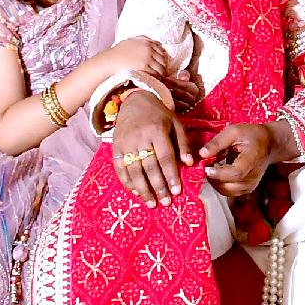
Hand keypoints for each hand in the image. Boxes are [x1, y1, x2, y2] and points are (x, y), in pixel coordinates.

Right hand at [104, 37, 184, 88]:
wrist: (109, 62)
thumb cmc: (117, 53)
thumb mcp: (130, 41)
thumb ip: (142, 40)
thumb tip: (155, 42)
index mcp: (145, 42)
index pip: (161, 49)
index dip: (161, 57)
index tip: (159, 63)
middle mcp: (148, 48)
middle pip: (163, 59)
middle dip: (162, 66)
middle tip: (160, 73)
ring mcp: (147, 58)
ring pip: (161, 67)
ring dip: (160, 73)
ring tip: (157, 78)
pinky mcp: (145, 67)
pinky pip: (156, 74)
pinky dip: (157, 78)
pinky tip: (153, 81)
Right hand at [110, 92, 189, 206]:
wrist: (134, 101)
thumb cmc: (159, 115)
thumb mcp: (175, 123)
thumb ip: (183, 143)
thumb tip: (189, 163)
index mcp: (157, 130)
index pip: (165, 157)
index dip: (171, 175)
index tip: (177, 191)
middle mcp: (140, 138)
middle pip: (149, 167)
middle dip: (158, 187)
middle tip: (166, 202)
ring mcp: (125, 143)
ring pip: (134, 170)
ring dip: (143, 189)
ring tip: (151, 203)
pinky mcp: (115, 148)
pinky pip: (119, 168)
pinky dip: (127, 182)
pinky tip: (136, 193)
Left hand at [198, 120, 293, 200]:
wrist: (269, 143)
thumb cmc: (252, 135)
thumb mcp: (234, 131)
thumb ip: (217, 143)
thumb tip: (201, 154)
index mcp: (252, 160)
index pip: (235, 173)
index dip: (218, 173)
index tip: (206, 167)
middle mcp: (253, 176)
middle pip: (229, 186)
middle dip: (213, 178)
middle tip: (206, 166)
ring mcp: (251, 184)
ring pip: (227, 191)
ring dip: (216, 182)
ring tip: (213, 168)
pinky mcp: (247, 188)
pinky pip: (230, 192)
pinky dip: (221, 185)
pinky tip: (219, 173)